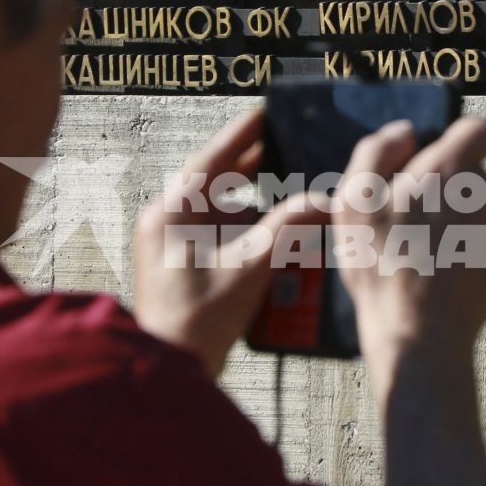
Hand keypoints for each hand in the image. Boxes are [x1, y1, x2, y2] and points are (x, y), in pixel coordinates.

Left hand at [132, 109, 318, 376]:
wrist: (169, 371)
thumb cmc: (198, 321)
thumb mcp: (248, 270)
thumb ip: (286, 229)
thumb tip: (321, 200)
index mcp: (171, 215)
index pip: (208, 161)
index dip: (240, 136)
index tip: (264, 114)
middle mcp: (164, 223)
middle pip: (212, 183)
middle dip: (251, 170)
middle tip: (285, 147)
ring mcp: (169, 246)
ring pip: (216, 210)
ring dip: (251, 204)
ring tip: (288, 192)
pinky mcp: (179, 266)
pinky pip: (215, 235)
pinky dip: (244, 232)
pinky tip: (274, 235)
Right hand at [334, 116, 485, 381]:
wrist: (418, 335)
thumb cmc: (380, 268)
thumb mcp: (354, 203)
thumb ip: (375, 152)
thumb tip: (405, 131)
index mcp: (451, 171)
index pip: (479, 129)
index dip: (459, 139)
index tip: (440, 161)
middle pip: (473, 175)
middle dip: (448, 191)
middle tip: (415, 225)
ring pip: (483, 209)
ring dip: (461, 223)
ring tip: (429, 256)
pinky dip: (475, 251)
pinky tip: (448, 274)